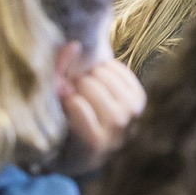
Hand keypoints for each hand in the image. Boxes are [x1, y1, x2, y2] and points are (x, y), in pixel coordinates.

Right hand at [56, 53, 146, 176]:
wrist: (101, 147)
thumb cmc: (70, 134)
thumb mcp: (55, 120)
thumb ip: (57, 83)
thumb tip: (73, 47)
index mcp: (92, 145)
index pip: (79, 109)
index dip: (69, 99)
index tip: (65, 100)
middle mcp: (117, 132)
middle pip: (94, 92)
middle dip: (79, 84)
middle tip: (73, 86)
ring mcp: (132, 116)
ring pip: (109, 81)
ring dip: (93, 74)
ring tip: (85, 80)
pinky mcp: (140, 100)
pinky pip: (123, 74)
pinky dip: (109, 68)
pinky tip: (99, 73)